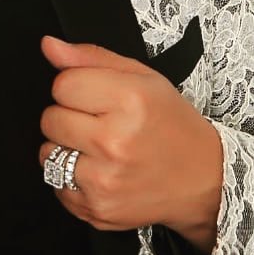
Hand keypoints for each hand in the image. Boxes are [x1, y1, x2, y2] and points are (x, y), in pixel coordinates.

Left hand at [38, 35, 222, 252]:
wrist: (206, 181)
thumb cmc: (172, 124)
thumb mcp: (142, 78)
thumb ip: (90, 58)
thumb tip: (48, 45)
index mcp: (129, 101)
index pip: (62, 85)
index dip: (74, 88)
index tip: (95, 97)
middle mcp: (115, 142)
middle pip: (50, 119)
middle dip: (68, 118)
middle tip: (98, 123)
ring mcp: (105, 180)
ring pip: (47, 153)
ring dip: (66, 149)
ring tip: (98, 149)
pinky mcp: (98, 209)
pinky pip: (56, 186)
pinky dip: (71, 179)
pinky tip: (99, 172)